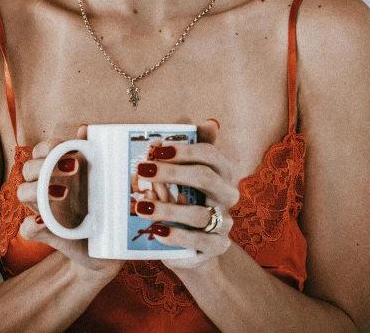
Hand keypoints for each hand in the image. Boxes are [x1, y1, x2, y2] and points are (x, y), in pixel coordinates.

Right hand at [16, 124, 124, 279]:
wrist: (107, 249)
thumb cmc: (104, 207)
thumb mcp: (102, 179)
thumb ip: (91, 153)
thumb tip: (84, 128)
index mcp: (59, 171)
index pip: (41, 151)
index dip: (48, 147)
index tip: (67, 148)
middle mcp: (47, 188)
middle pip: (29, 168)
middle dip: (44, 165)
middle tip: (72, 169)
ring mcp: (44, 210)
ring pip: (23, 191)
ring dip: (37, 189)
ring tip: (63, 192)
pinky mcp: (47, 234)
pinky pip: (27, 229)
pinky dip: (32, 224)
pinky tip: (43, 221)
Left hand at [135, 119, 239, 269]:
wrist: (193, 245)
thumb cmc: (188, 198)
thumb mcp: (187, 172)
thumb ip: (192, 147)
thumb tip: (210, 122)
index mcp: (222, 171)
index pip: (210, 154)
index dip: (185, 150)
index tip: (157, 149)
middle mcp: (227, 195)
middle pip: (205, 178)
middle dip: (172, 173)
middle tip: (143, 170)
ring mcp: (224, 223)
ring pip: (200, 214)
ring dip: (168, 209)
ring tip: (141, 207)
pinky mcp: (216, 247)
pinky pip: (199, 242)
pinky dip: (177, 236)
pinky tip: (156, 232)